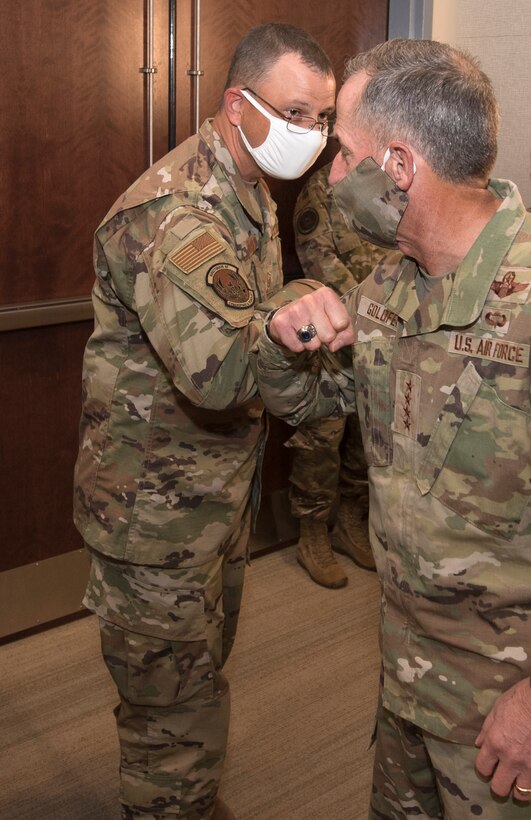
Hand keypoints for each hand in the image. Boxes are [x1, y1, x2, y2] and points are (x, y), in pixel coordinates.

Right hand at [268, 287, 353, 352]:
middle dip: (325, 339)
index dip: (339, 331)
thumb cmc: (320, 317)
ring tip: (308, 333)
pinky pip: (298, 347)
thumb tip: (334, 346)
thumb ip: (346, 334)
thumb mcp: (338, 321)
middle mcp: (309, 299)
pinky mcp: (281, 322)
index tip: (332, 325)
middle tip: (318, 331)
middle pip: (328, 336)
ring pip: (313, 344)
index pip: (342, 324)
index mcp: (326, 294)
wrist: (290, 314)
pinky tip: (296, 335)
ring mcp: (294, 310)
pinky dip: (299, 346)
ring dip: (312, 344)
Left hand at [475, 678, 530, 800]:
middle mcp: (511, 758)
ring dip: (519, 789)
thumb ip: (486, 729)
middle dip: (499, 786)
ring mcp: (530, 765)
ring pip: (522, 793)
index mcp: (495, 743)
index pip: (482, 768)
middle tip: (503, 780)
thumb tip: (478, 744)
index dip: (484, 770)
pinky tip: (530, 775)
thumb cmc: (519, 699)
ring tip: (519, 783)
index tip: (488, 768)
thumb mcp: (497, 709)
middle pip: (499, 787)